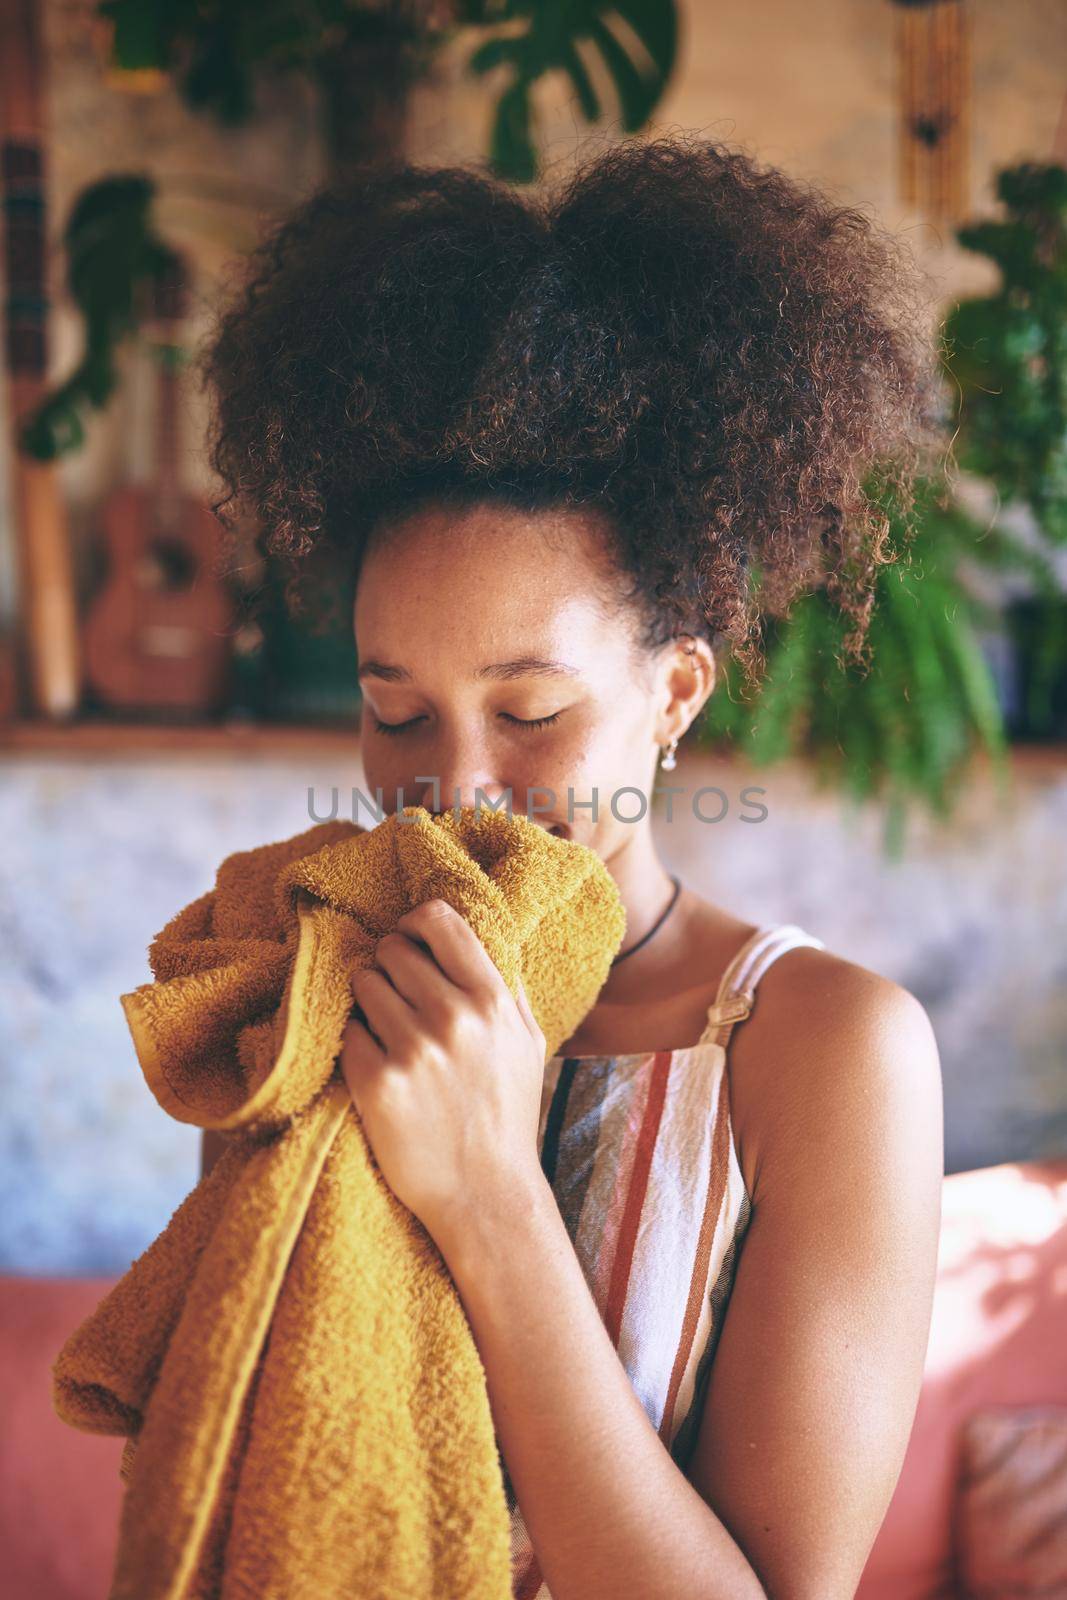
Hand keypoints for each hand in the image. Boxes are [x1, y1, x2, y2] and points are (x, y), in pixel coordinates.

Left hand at [339, 898, 547, 1244]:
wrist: (484, 1193)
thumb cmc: (505, 1114)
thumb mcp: (528, 1044)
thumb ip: (507, 988)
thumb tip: (483, 937)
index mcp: (492, 1000)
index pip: (439, 920)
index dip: (415, 923)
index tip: (408, 939)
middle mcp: (453, 1018)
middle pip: (393, 950)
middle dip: (389, 968)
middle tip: (396, 997)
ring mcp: (413, 1050)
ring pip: (363, 984)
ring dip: (368, 1002)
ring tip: (387, 1031)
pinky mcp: (376, 1083)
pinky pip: (347, 1031)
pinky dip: (356, 1042)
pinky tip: (376, 1063)